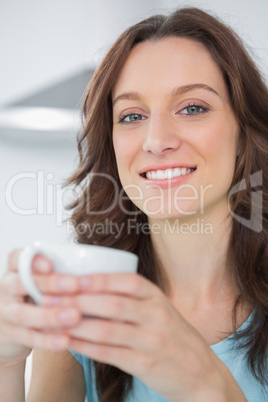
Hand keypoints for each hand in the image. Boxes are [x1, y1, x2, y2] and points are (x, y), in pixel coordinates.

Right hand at [0, 250, 83, 366]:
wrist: (8, 330)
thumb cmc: (34, 296)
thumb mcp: (40, 281)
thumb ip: (60, 272)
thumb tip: (104, 265)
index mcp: (16, 270)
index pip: (17, 258)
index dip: (32, 260)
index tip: (51, 264)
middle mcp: (7, 288)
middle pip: (21, 283)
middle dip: (49, 283)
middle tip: (75, 285)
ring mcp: (6, 312)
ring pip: (23, 313)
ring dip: (51, 315)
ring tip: (75, 316)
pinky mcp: (12, 335)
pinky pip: (29, 337)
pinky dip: (48, 340)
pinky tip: (66, 340)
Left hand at [49, 273, 222, 400]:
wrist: (200, 371)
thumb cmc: (171, 335)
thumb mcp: (159, 308)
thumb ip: (132, 298)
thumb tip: (89, 287)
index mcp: (157, 297)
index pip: (128, 281)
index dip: (99, 279)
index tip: (73, 277)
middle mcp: (156, 316)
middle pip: (113, 303)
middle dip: (78, 299)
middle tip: (50, 296)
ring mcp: (151, 341)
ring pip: (107, 329)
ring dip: (76, 324)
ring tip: (52, 318)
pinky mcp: (144, 364)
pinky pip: (108, 353)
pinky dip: (85, 347)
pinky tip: (68, 342)